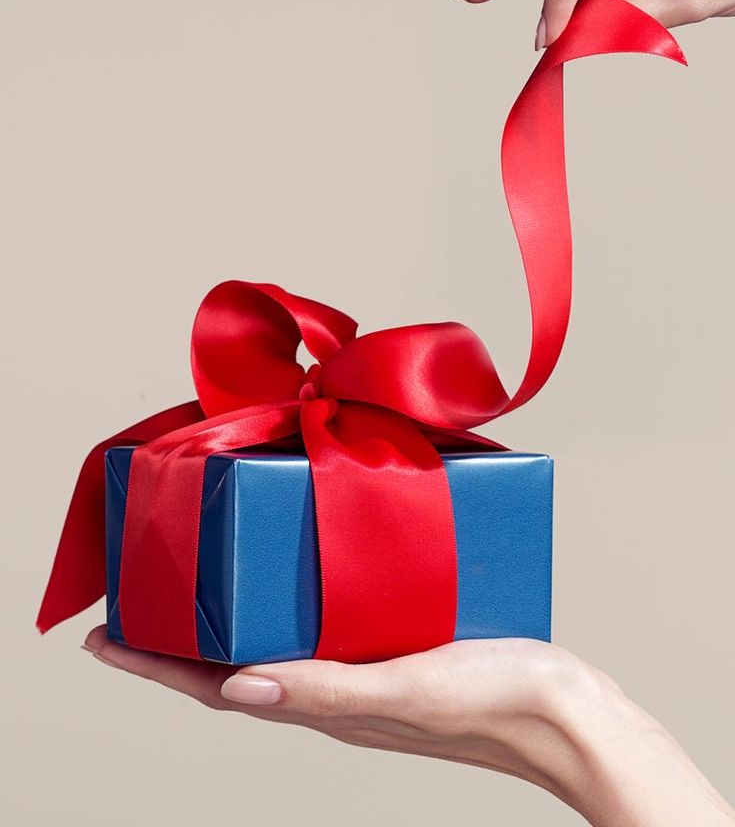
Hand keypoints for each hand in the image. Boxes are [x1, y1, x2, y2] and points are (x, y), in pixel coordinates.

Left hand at [83, 627, 733, 826]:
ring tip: (199, 584)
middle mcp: (335, 690)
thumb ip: (328, 689)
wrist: (570, 714)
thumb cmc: (497, 699)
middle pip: (232, 666)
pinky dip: (288, 608)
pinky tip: (301, 578)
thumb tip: (235, 688)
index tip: (100, 638)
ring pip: (273, 646)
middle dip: (177, 641)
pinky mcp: (396, 650)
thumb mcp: (408, 687)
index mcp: (328, 703)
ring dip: (227, 622)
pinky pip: (323, 630)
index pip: (215, 685)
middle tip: (139, 601)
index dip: (152, 665)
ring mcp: (364, 672)